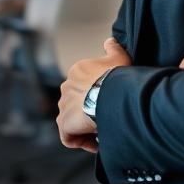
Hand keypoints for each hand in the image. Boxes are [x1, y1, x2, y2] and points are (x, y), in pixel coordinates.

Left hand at [57, 38, 131, 153]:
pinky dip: (80, 141)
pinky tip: (96, 141)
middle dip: (88, 113)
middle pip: (76, 104)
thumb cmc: (117, 77)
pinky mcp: (64, 124)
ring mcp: (63, 106)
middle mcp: (66, 87)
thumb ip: (113, 48)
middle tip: (105, 119)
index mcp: (77, 72)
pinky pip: (68, 137)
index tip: (108, 105)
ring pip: (71, 121)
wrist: (112, 94)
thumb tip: (110, 42)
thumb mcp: (119, 57)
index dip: (95, 98)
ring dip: (84, 128)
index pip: (82, 87)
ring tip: (101, 131)